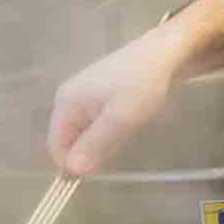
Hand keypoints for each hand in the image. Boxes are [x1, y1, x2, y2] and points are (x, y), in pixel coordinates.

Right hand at [47, 23, 188, 176]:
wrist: (166, 52)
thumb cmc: (142, 84)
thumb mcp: (120, 119)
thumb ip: (94, 145)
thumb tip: (71, 171)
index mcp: (66, 102)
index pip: (57, 147)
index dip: (75, 163)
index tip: (102, 167)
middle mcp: (69, 98)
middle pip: (72, 141)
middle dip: (95, 149)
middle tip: (123, 139)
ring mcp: (85, 96)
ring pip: (89, 134)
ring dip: (108, 139)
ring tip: (130, 126)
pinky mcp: (101, 95)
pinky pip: (100, 123)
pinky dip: (115, 129)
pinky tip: (132, 120)